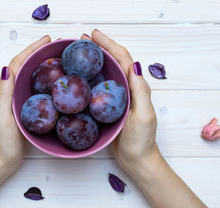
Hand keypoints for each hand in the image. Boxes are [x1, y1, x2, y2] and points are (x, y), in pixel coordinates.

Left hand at [0, 35, 50, 177]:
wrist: (2, 161)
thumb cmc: (0, 141)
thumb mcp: (1, 117)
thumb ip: (3, 94)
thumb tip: (7, 68)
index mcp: (5, 91)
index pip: (18, 63)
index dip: (31, 49)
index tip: (47, 40)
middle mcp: (12, 93)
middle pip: (26, 67)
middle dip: (40, 54)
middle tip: (57, 46)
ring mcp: (20, 102)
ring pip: (33, 78)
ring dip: (44, 66)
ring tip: (60, 59)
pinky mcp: (27, 111)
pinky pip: (39, 92)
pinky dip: (48, 84)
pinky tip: (59, 85)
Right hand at [84, 30, 158, 172]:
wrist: (136, 160)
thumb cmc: (141, 141)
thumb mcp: (143, 116)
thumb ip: (140, 91)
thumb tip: (134, 64)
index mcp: (135, 87)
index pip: (123, 59)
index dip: (108, 44)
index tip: (93, 35)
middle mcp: (126, 89)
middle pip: (112, 61)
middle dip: (98, 48)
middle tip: (80, 40)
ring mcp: (116, 98)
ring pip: (104, 73)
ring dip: (92, 61)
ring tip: (77, 53)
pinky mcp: (108, 108)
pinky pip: (97, 88)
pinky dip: (88, 79)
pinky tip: (77, 78)